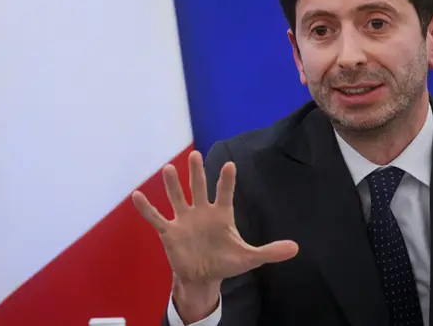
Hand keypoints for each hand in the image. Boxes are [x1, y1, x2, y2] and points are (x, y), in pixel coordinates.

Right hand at [132, 151, 297, 317]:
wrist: (203, 277)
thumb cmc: (225, 261)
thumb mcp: (249, 258)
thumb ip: (270, 251)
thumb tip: (296, 248)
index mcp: (221, 214)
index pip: (225, 193)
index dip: (227, 180)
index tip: (229, 165)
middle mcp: (201, 211)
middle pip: (199, 188)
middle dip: (197, 173)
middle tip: (195, 154)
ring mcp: (184, 219)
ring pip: (177, 197)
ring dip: (172, 184)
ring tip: (168, 168)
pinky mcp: (169, 232)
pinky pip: (156, 217)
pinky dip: (146, 208)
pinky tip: (137, 195)